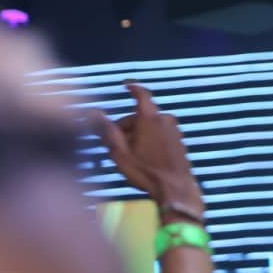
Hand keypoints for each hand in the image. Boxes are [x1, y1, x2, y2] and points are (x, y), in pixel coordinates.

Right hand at [91, 84, 203, 220]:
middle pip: (141, 116)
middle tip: (117, 147)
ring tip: (131, 156)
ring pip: (150, 125)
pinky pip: (160, 133)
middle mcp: (165, 118)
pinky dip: (150, 139)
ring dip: (138, 134)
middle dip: (127, 126)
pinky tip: (145, 158)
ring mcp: (175, 129)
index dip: (133, 87)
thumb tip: (92, 111)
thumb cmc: (145, 170)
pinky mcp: (179, 140)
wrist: (175, 188)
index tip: (126, 84)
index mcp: (151, 118)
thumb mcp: (119, 152)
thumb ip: (106, 130)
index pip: (142, 94)